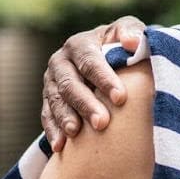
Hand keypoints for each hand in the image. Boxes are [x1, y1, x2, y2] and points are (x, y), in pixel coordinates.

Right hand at [40, 15, 146, 149]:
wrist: (103, 57)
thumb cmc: (120, 45)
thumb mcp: (127, 32)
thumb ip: (132, 32)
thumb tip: (133, 42)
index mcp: (80, 44)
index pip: (90, 61)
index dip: (104, 79)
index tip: (121, 98)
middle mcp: (61, 61)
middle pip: (70, 84)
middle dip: (85, 104)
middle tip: (102, 123)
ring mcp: (51, 81)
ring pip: (56, 101)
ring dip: (66, 118)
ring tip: (77, 134)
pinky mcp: (48, 99)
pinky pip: (46, 115)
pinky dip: (53, 130)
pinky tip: (60, 146)